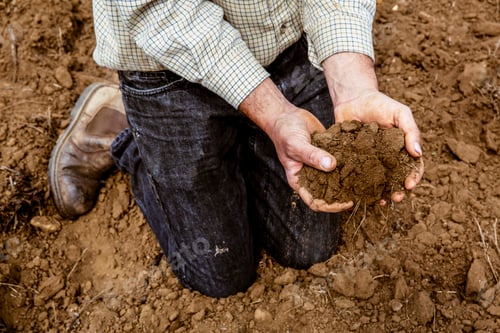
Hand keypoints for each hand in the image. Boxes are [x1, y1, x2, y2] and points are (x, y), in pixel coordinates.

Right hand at [239, 78, 353, 212]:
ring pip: (336, 177)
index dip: (331, 207)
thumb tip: (331, 166)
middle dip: (345, 195)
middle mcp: (311, 176)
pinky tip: (363, 159)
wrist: (286, 115)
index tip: (347, 202)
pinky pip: (340, 161)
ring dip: (349, 179)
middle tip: (362, 192)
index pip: (315, 202)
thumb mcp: (296, 144)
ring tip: (367, 178)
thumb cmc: (284, 132)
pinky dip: (350, 161)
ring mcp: (320, 165)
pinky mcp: (328, 153)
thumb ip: (312, 155)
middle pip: (329, 194)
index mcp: (299, 181)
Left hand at [334, 90, 423, 201]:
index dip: (414, 177)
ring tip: (379, 201)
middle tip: (396, 198)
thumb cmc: (380, 104)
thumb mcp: (400, 113)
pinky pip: (357, 177)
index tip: (410, 185)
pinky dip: (359, 187)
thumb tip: (419, 153)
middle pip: (396, 179)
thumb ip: (411, 131)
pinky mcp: (353, 161)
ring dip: (381, 194)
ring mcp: (371, 161)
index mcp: (402, 149)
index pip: (413, 166)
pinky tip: (358, 194)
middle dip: (398, 191)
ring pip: (378, 182)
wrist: (353, 99)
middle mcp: (388, 158)